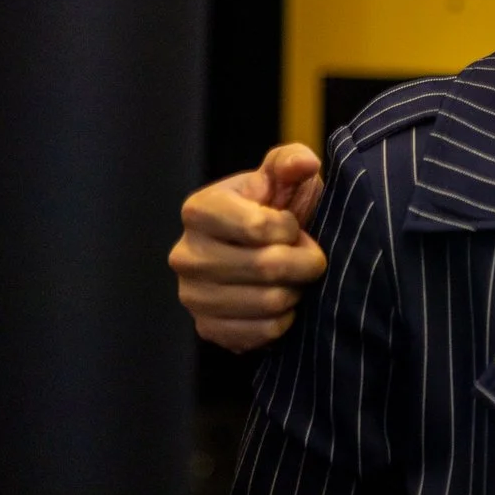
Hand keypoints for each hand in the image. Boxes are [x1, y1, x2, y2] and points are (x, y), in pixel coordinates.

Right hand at [171, 143, 328, 352]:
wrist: (270, 255)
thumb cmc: (280, 209)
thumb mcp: (285, 178)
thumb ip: (291, 161)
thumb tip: (305, 163)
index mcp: (199, 210)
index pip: (260, 227)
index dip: (291, 228)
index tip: (293, 225)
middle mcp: (185, 254)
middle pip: (267, 267)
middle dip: (305, 262)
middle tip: (310, 257)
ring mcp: (191, 295)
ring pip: (269, 301)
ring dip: (296, 291)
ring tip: (295, 278)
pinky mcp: (206, 328)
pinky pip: (262, 332)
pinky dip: (285, 320)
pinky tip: (282, 303)